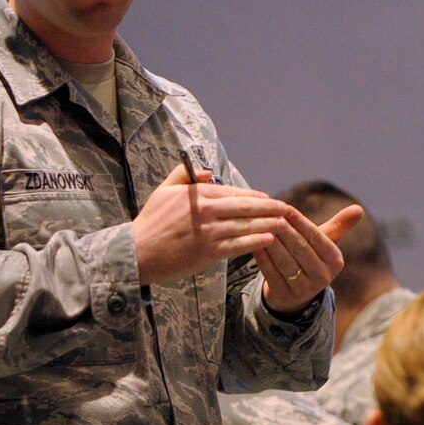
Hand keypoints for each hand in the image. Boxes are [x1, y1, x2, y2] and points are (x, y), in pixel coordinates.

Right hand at [132, 165, 291, 284]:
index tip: (268, 198)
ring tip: (284, 224)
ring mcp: (209, 232)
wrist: (137, 252)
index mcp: (197, 194)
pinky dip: (256, 241)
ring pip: (246, 225)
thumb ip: (184, 175)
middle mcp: (206, 210)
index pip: (233, 192)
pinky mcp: (209, 252)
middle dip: (269, 207)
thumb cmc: (150, 222)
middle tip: (286, 208)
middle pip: (245, 206)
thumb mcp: (163, 191)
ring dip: (268, 224)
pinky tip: (269, 239)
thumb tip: (207, 172)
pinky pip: (239, 245)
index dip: (254, 195)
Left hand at [257, 204, 363, 312]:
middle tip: (269, 213)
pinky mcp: (284, 296)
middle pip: (300, 249)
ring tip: (260, 225)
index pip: (317, 238)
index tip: (286, 207)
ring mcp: (304, 290)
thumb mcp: (326, 243)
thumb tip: (359, 208)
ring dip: (271, 242)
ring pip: (284, 261)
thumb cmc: (311, 258)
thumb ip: (339, 225)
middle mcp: (323, 277)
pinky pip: (270, 272)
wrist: (296, 293)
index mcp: (336, 262)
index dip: (301, 222)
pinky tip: (254, 242)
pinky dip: (261, 256)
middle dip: (284, 229)